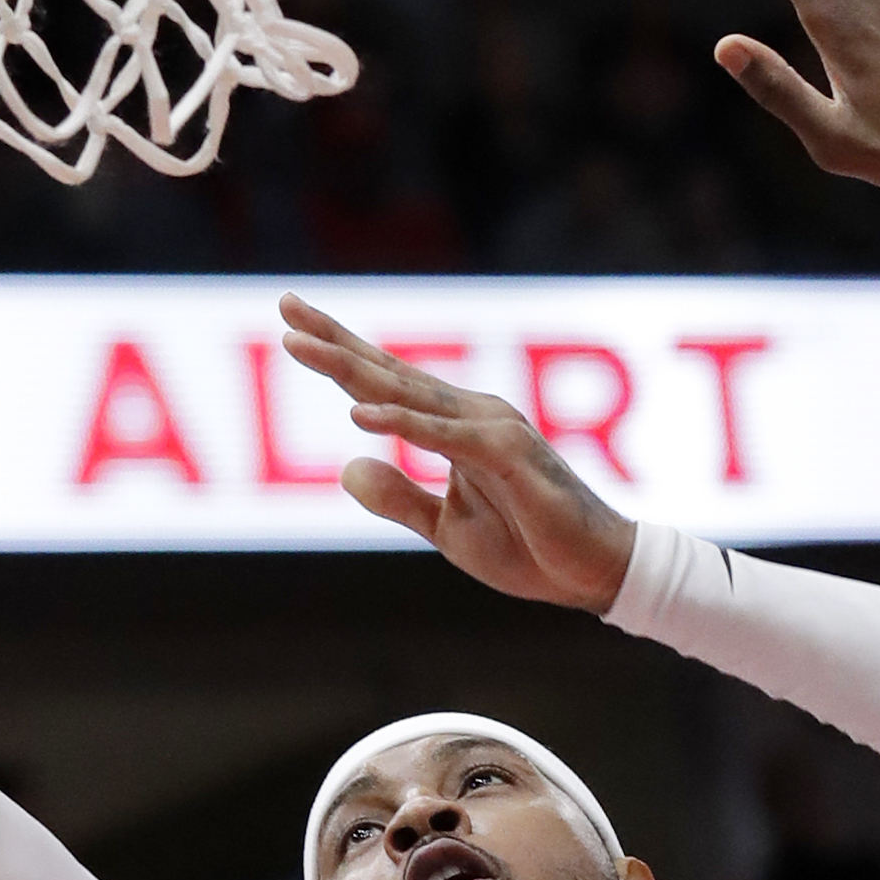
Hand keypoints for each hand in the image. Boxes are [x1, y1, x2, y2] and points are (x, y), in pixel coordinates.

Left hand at [279, 294, 636, 612]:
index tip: (292, 322)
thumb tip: (344, 468)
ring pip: (411, 394)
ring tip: (300, 347)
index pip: (386, 383)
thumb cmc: (530, 546)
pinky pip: (447, 438)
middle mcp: (471, 414)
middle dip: (334, 341)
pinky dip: (404, 424)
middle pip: (389, 372)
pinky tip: (360, 415)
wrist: (593, 573)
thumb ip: (400, 497)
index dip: (339, 352)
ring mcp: (492, 430)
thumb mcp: (447, 527)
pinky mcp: (510, 457)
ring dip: (353, 370)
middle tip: (285, 306)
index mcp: (453, 426)